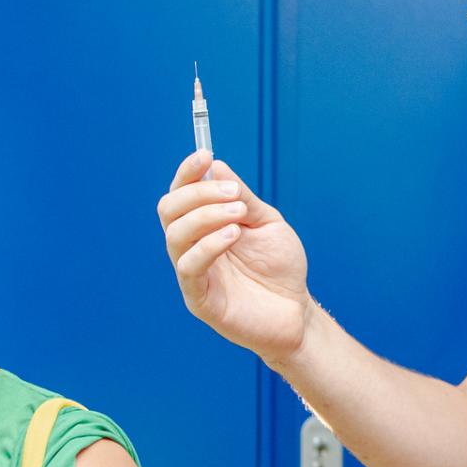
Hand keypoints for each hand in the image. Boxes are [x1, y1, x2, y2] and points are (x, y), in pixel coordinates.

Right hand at [157, 150, 312, 365]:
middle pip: (169, 210)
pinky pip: (188, 267)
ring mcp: (192, 273)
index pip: (180, 193)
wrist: (297, 311)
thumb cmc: (280, 268)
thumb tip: (216, 166)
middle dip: (198, 193)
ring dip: (206, 215)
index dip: (188, 172)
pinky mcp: (198, 299)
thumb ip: (242, 197)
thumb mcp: (266, 222)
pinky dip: (208, 245)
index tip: (205, 155)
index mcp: (204, 226)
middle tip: (232, 192)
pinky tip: (233, 235)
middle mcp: (191, 246)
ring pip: (175, 235)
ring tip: (239, 214)